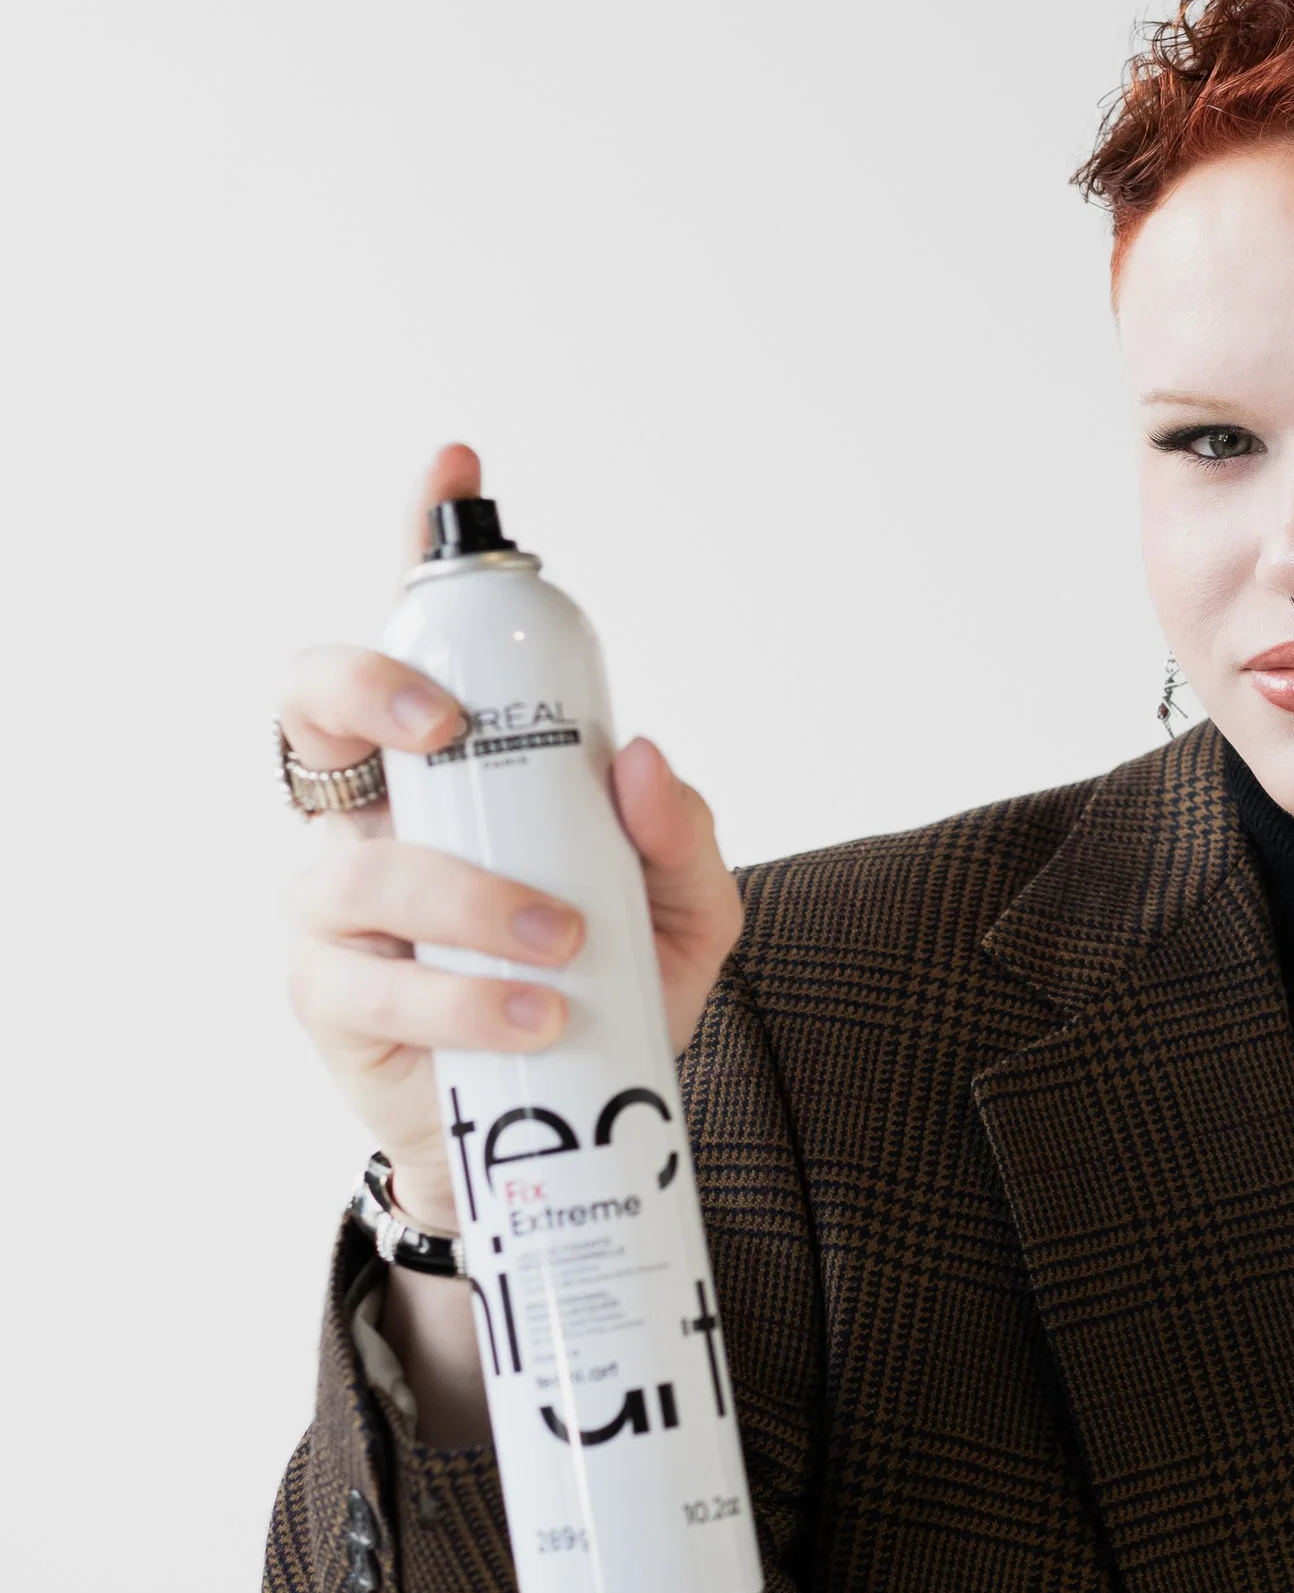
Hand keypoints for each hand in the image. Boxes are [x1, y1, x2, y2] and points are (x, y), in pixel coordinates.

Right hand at [282, 445, 743, 1231]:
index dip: (421, 540)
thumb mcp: (686, 911)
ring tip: (568, 947)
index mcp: (452, 767)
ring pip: (357, 863)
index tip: (457, 466)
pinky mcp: (327, 995)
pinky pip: (369, 978)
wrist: (567, 1126)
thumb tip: (645, 759)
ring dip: (470, 898)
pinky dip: (464, 993)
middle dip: (363, 685)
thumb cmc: (609, 986)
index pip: (418, 635)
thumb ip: (684, 836)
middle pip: (308, 702)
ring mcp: (334, 904)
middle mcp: (373, 814)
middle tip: (451, 722)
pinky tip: (536, 1009)